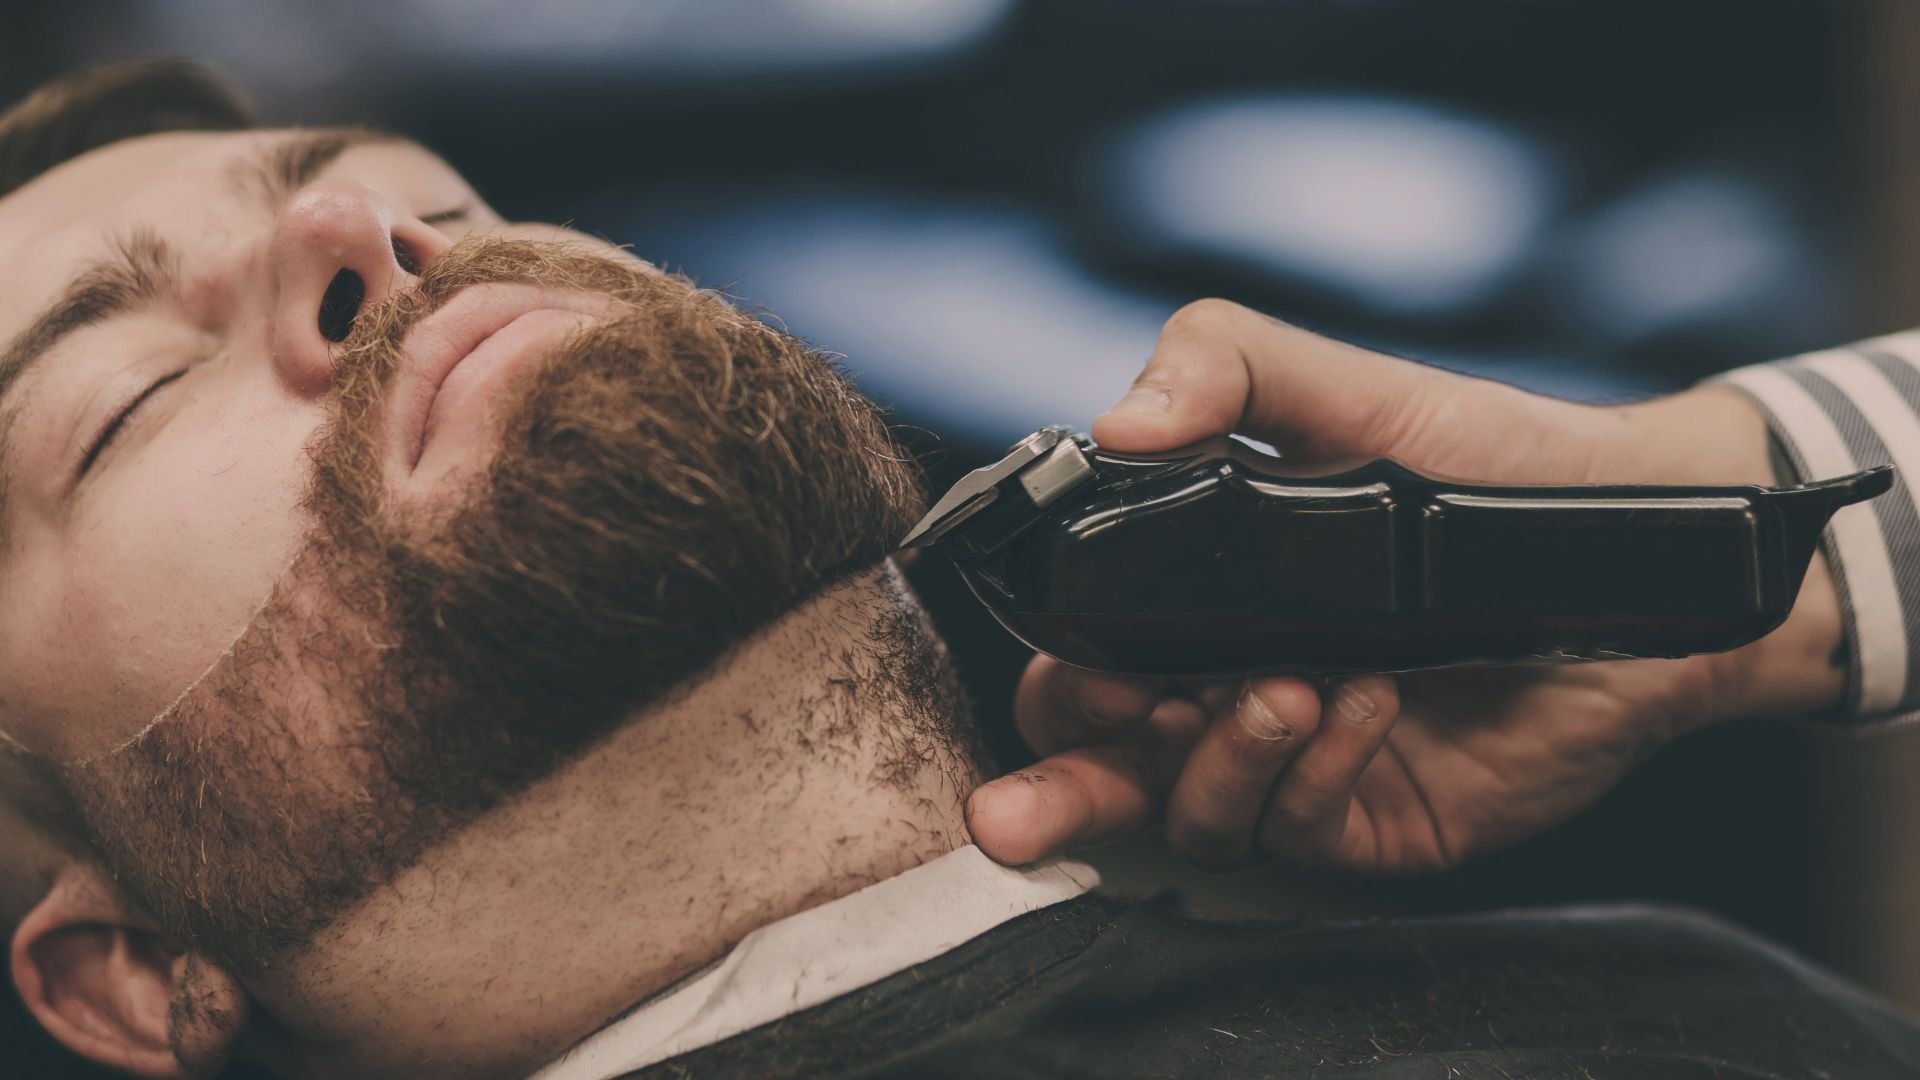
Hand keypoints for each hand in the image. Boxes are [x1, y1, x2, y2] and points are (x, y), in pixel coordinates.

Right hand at [966, 299, 1846, 873]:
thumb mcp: (1346, 390)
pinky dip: (1311, 775)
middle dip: (1070, 779)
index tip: (1076, 665)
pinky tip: (1364, 704)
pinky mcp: (1373, 820)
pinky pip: (1296, 834)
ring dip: (1219, 760)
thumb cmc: (1489, 458)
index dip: (1058, 681)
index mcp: (1197, 601)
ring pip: (1189, 818)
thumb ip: (1222, 368)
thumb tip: (1115, 425)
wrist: (1640, 536)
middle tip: (1127, 712)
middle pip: (1101, 768)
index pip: (1078, 662)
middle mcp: (1230, 688)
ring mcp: (1301, 764)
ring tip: (1286, 689)